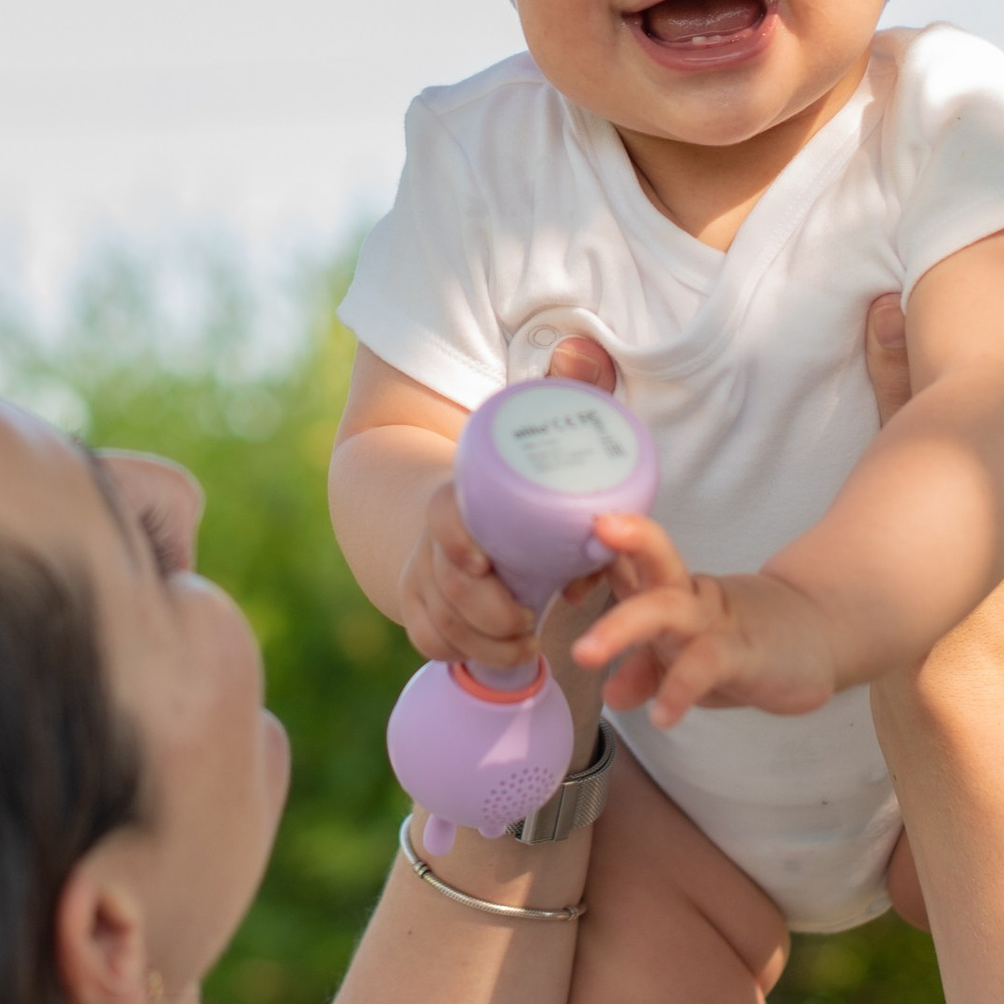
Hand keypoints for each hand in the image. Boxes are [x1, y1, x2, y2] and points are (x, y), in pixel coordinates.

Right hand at [394, 332, 625, 676]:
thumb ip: (561, 392)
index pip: (441, 517)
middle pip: (445, 584)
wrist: (446, 504)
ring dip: (484, 639)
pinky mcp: (420, 607)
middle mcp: (430, 541)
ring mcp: (422, 577)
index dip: (455, 540)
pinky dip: (464, 652)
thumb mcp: (530, 430)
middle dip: (487, 611)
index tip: (481, 560)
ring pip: (440, 620)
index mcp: (454, 497)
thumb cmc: (510, 474)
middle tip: (531, 616)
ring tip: (526, 638)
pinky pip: (431, 642)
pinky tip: (501, 650)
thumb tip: (582, 351)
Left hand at [568, 512, 841, 728]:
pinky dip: (680, 689)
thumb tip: (611, 695)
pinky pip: (706, 665)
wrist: (820, 637)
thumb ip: (648, 671)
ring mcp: (716, 622)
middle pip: (647, 565)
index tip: (543, 555)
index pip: (621, 562)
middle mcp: (687, 598)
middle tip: (566, 571)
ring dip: (622, 627)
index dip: (584, 557)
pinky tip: (661, 716)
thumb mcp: (687, 658)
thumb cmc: (745, 643)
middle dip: (610, 558)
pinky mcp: (746, 653)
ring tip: (586, 654)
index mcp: (666, 591)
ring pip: (667, 607)